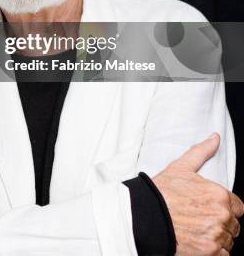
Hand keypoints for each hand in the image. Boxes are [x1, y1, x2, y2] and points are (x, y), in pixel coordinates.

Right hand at [152, 133, 243, 254]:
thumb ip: (202, 152)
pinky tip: (199, 243)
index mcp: (220, 194)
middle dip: (221, 223)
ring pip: (228, 241)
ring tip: (198, 231)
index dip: (225, 208)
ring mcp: (216, 235)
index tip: (211, 209)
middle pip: (234, 225)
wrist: (147, 215)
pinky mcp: (210, 253)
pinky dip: (214, 252)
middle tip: (201, 220)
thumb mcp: (182, 167)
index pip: (238, 207)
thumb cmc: (163, 191)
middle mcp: (222, 215)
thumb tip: (215, 137)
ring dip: (217, 238)